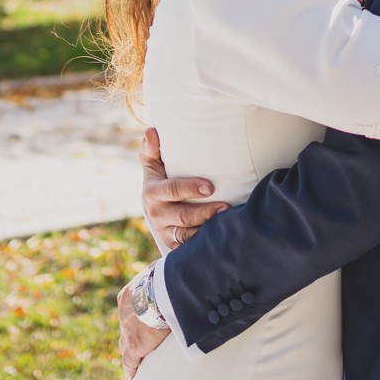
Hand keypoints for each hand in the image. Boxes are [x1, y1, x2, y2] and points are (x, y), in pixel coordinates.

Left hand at [117, 282, 170, 379]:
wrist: (163, 293)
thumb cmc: (167, 279)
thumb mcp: (164, 273)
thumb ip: (166, 276)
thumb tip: (177, 269)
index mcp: (129, 295)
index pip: (130, 309)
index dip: (135, 317)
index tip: (140, 322)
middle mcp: (124, 314)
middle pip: (126, 328)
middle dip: (132, 334)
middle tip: (140, 340)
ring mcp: (127, 330)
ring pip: (125, 345)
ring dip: (131, 350)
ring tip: (137, 359)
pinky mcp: (134, 346)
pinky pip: (129, 360)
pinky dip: (131, 367)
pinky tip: (133, 374)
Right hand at [140, 127, 226, 252]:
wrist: (154, 212)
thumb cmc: (159, 181)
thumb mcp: (152, 166)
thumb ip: (151, 149)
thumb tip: (151, 130)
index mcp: (152, 193)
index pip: (173, 190)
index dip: (191, 188)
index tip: (210, 187)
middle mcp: (157, 215)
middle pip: (184, 216)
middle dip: (206, 212)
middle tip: (227, 206)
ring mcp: (166, 232)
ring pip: (189, 236)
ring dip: (208, 230)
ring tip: (228, 222)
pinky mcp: (174, 246)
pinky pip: (190, 249)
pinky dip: (205, 245)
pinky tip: (221, 238)